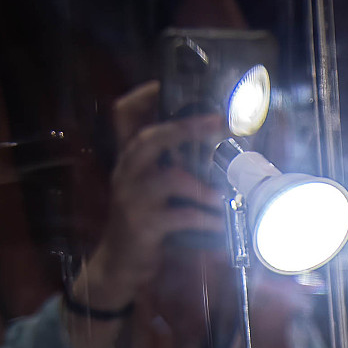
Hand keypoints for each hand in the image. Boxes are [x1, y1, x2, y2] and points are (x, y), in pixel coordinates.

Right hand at [72, 82, 225, 309]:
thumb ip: (173, 167)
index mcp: (130, 159)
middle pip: (150, 138)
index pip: (124, 117)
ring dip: (207, 187)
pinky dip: (207, 218)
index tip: (162, 83)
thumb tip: (217, 150)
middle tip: (221, 122)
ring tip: (228, 197)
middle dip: (187, 128)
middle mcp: (127, 172)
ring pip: (172, 179)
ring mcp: (133, 198)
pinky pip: (182, 215)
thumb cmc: (145, 221)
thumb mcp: (152, 188)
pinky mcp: (143, 225)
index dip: (141, 97)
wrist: (119, 264)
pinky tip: (222, 223)